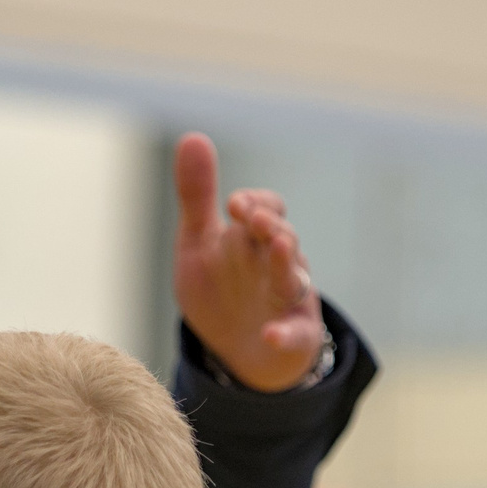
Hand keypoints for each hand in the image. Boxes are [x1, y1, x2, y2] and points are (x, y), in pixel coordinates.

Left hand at [172, 133, 326, 392]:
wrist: (240, 351)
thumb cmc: (220, 287)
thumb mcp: (199, 242)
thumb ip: (197, 195)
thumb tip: (193, 136)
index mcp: (253, 239)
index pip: (264, 210)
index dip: (255, 203)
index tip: (235, 204)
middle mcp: (276, 264)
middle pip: (281, 238)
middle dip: (270, 227)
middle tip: (255, 218)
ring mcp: (287, 300)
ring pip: (292, 279)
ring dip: (286, 264)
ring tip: (280, 248)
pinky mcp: (293, 337)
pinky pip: (293, 336)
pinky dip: (284, 335)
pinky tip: (271, 334)